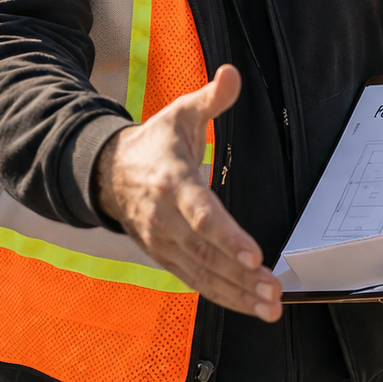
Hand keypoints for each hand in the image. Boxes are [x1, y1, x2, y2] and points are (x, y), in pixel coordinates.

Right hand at [96, 64, 281, 321]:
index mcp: (172, 181)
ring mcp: (164, 242)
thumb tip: (232, 74)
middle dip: (241, 275)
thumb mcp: (179, 114)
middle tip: (273, 290)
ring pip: (203, 273)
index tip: (254, 254)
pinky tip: (250, 305)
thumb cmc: (154, 144)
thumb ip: (210, 98)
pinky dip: (223, 296)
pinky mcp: (165, 257)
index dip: (227, 236)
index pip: (201, 214)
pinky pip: (196, 281)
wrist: (109, 173)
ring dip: (237, 294)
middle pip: (206, 252)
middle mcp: (166, 218)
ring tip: (269, 306)